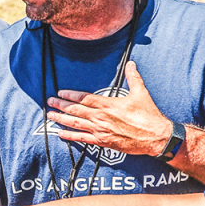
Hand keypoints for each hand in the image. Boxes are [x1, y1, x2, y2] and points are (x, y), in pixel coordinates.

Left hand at [47, 62, 173, 156]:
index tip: (60, 92)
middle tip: (49, 102)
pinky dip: (70, 136)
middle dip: (60, 106)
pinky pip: (83, 139)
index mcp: (108, 105)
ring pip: (76, 124)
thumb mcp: (141, 93)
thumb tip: (131, 63)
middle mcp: (101, 117)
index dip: (70, 95)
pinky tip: (60, 134)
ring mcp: (101, 130)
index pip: (84, 98)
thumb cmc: (149, 116)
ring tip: (50, 116)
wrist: (156, 137)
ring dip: (61, 120)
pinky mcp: (103, 142)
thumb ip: (133, 77)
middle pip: (76, 110)